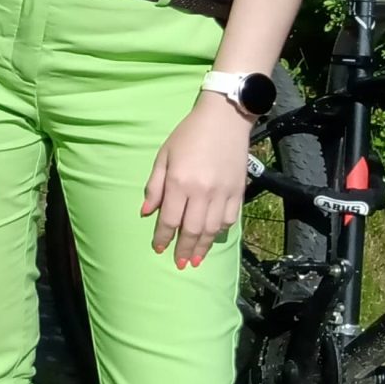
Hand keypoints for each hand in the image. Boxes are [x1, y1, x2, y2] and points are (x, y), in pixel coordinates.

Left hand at [144, 98, 251, 268]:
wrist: (224, 120)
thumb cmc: (188, 136)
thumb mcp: (163, 157)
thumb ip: (154, 186)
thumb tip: (146, 213)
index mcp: (179, 182)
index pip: (169, 219)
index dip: (163, 237)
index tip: (158, 249)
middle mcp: (202, 191)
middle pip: (192, 229)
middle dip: (183, 249)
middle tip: (178, 263)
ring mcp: (223, 193)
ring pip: (212, 229)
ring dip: (202, 246)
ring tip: (194, 259)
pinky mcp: (238, 192)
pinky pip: (229, 219)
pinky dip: (220, 231)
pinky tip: (211, 237)